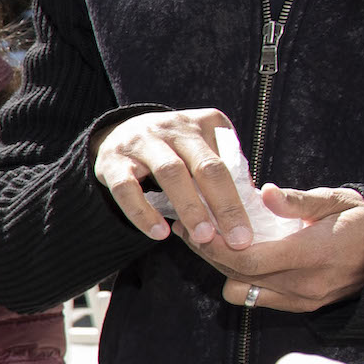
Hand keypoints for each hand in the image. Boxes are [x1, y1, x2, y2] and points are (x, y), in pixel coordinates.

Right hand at [95, 108, 257, 249]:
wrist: (117, 132)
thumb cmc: (170, 148)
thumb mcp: (200, 147)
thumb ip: (224, 168)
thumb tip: (251, 203)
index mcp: (200, 124)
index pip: (224, 163)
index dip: (237, 199)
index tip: (247, 232)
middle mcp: (172, 128)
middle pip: (203, 166)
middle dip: (221, 205)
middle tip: (235, 240)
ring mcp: (141, 143)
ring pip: (169, 173)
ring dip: (189, 208)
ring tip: (203, 237)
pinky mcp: (112, 162)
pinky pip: (127, 189)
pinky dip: (143, 213)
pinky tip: (158, 233)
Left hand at [200, 186, 363, 313]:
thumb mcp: (338, 201)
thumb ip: (299, 200)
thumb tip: (265, 193)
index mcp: (311, 255)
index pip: (247, 259)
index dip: (215, 246)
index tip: (196, 226)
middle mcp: (302, 284)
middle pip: (237, 275)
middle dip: (208, 252)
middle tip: (189, 228)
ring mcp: (301, 299)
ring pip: (242, 291)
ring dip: (224, 269)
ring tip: (215, 242)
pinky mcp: (301, 306)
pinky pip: (258, 298)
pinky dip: (243, 280)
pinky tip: (239, 257)